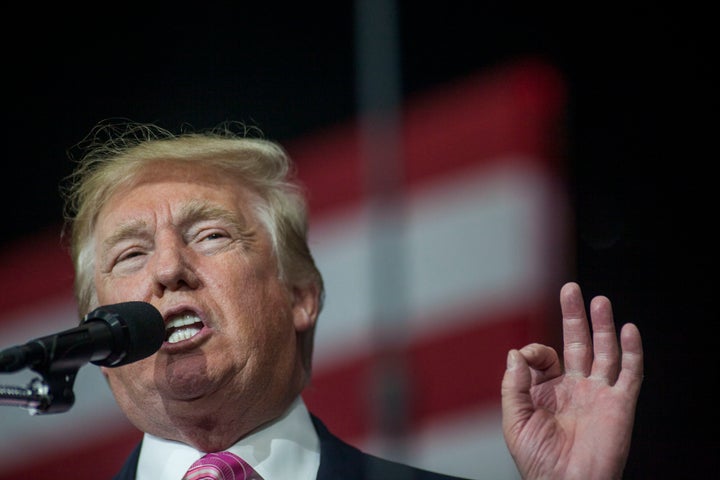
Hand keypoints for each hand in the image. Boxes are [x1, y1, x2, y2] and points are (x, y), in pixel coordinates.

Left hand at [501, 282, 642, 479]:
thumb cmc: (539, 462)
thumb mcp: (515, 421)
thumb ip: (514, 386)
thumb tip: (515, 353)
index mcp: (547, 391)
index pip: (543, 356)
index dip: (534, 351)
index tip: (527, 358)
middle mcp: (574, 388)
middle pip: (576, 342)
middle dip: (573, 315)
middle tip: (570, 289)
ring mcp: (598, 394)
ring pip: (604, 351)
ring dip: (603, 326)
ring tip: (599, 301)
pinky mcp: (619, 405)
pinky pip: (630, 374)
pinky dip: (632, 352)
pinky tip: (629, 330)